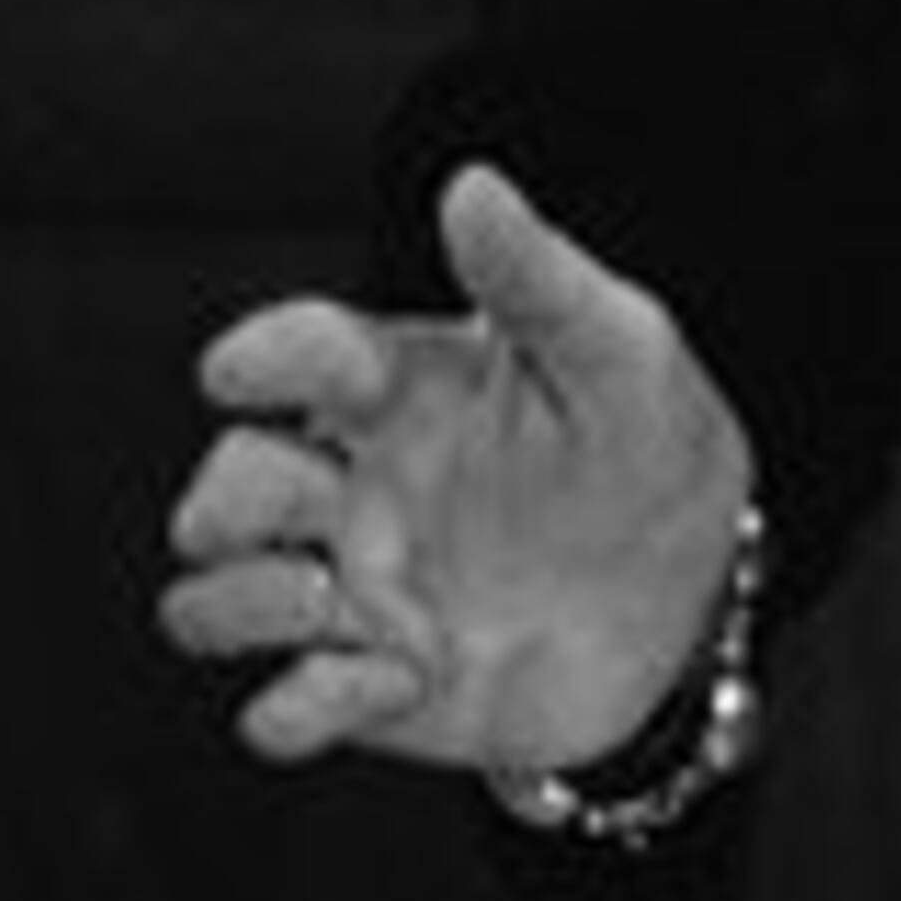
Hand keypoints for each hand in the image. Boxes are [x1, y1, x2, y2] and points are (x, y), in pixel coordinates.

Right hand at [161, 159, 751, 777]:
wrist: (692, 586)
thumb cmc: (647, 439)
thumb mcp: (616, 346)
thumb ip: (536, 275)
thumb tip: (471, 185)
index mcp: (402, 389)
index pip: (295, 355)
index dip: (265, 357)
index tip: (270, 371)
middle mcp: (358, 487)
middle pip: (222, 488)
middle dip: (228, 499)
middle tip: (309, 509)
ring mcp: (356, 591)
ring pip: (207, 603)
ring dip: (250, 606)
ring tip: (341, 601)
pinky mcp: (370, 688)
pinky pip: (275, 715)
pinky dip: (312, 705)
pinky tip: (404, 677)